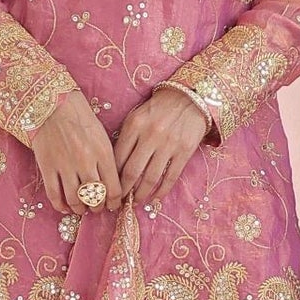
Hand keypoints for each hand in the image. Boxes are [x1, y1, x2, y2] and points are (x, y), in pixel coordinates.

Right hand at [30, 90, 121, 212]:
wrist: (53, 105)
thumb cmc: (81, 118)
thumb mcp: (102, 136)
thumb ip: (107, 160)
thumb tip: (112, 183)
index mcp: (103, 153)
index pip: (114, 188)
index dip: (114, 202)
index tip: (113, 205)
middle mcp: (86, 162)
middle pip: (95, 197)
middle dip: (98, 206)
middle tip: (97, 207)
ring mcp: (65, 166)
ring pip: (75, 199)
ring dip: (80, 208)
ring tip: (82, 209)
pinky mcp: (47, 167)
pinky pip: (54, 194)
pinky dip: (60, 205)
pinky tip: (65, 207)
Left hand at [114, 86, 210, 208]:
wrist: (190, 98)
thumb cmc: (159, 108)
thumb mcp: (137, 117)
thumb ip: (126, 138)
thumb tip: (116, 167)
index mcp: (134, 125)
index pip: (118, 157)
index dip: (112, 176)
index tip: (109, 187)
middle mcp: (150, 135)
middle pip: (132, 171)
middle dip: (124, 190)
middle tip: (119, 201)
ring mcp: (169, 144)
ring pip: (151, 177)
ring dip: (141, 194)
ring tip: (136, 201)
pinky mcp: (185, 151)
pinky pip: (171, 176)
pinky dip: (162, 190)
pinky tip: (156, 197)